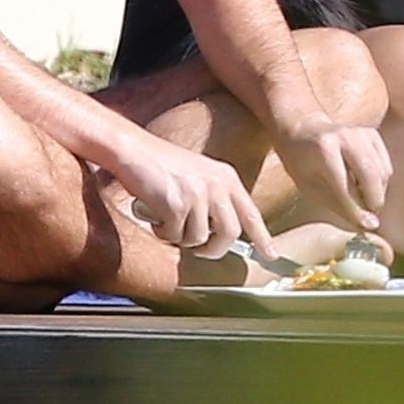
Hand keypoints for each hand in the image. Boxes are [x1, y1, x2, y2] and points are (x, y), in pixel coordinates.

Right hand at [115, 135, 276, 260]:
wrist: (133, 149)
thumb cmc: (160, 164)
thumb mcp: (199, 176)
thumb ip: (214, 199)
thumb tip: (219, 234)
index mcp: (226, 177)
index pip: (250, 212)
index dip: (261, 236)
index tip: (270, 254)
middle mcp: (218, 185)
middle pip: (229, 234)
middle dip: (213, 249)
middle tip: (199, 251)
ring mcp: (199, 194)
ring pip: (197, 240)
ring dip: (179, 237)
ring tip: (166, 218)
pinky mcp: (178, 204)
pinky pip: (173, 236)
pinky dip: (161, 231)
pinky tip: (154, 213)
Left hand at [273, 118, 393, 231]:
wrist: (302, 131)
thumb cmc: (303, 162)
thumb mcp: (311, 188)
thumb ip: (340, 205)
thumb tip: (368, 224)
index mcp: (323, 149)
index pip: (345, 185)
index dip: (357, 209)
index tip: (367, 226)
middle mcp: (346, 136)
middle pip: (371, 175)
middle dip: (374, 201)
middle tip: (369, 215)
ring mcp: (361, 133)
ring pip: (383, 171)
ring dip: (378, 192)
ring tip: (363, 200)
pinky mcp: (372, 134)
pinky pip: (386, 165)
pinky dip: (381, 181)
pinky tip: (365, 185)